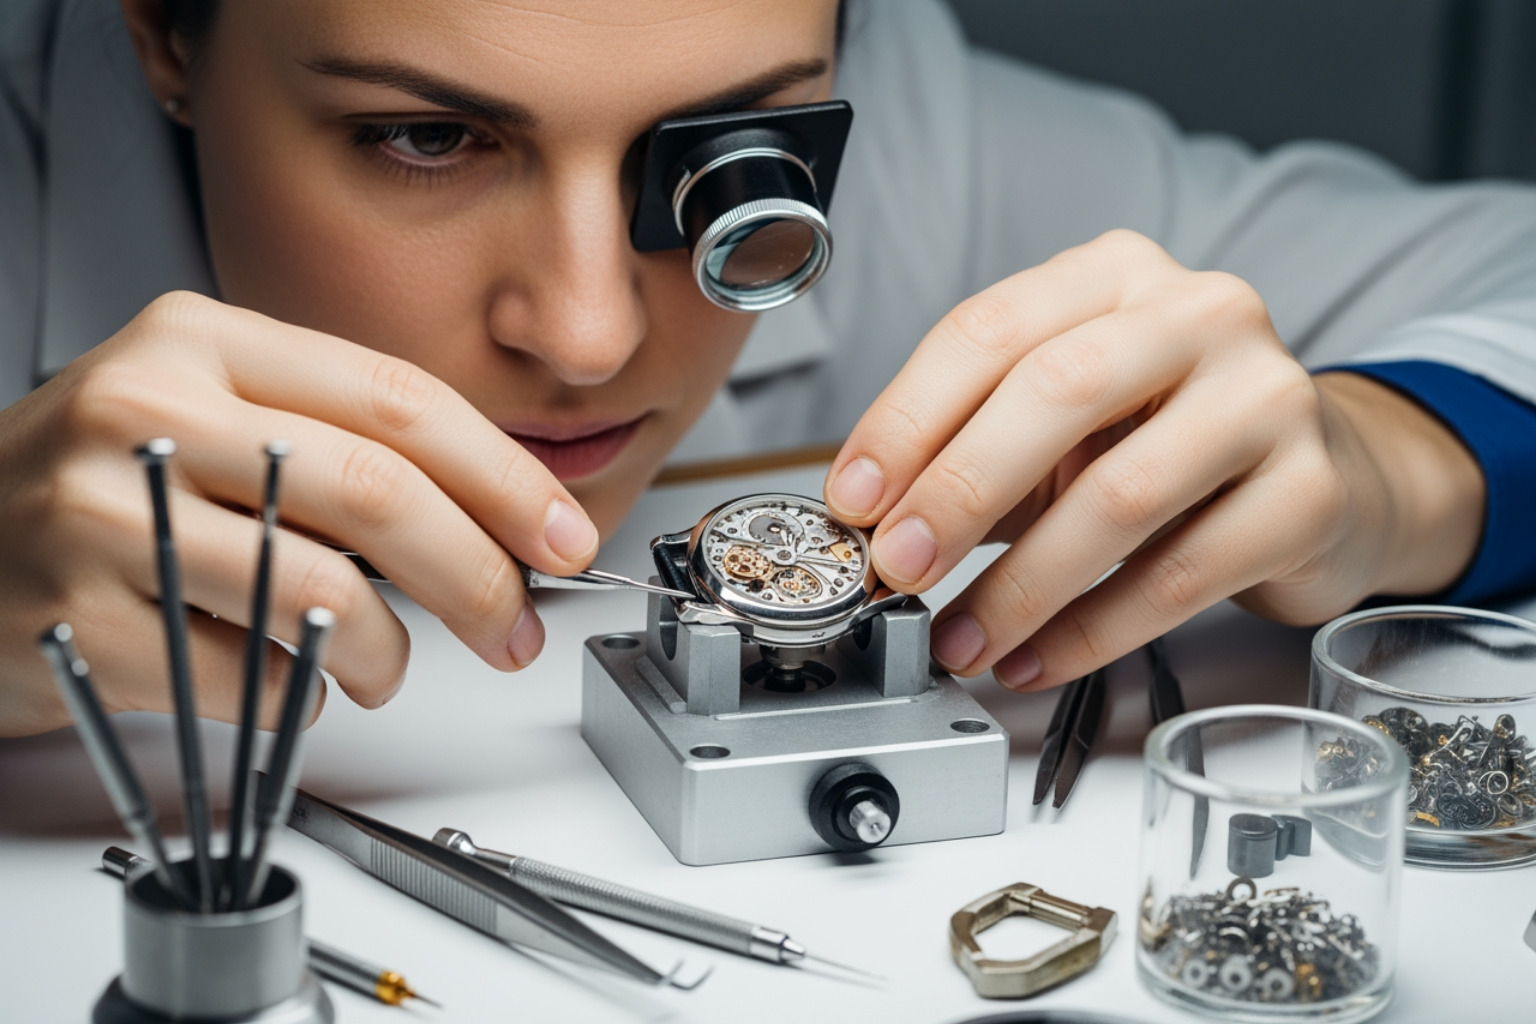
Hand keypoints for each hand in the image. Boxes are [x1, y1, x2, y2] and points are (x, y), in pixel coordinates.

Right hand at [0, 292, 596, 735]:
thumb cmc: (102, 485)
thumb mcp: (217, 418)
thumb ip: (340, 447)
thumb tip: (497, 518)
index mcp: (205, 340)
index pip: (400, 400)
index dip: (503, 476)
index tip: (562, 533)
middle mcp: (149, 406)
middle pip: (376, 491)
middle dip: (476, 574)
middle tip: (513, 625)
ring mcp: (103, 511)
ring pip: (318, 593)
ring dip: (383, 653)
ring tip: (380, 666)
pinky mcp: (79, 616)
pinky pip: (244, 675)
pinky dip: (291, 695)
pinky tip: (274, 677)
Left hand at [824, 230, 1484, 690]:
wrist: (1324, 479)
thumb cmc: (1163, 441)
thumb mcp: (1061, 423)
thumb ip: (973, 448)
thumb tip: (873, 523)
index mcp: (1115, 276)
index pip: (988, 331)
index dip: (906, 420)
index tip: (853, 500)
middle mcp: (1199, 315)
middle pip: (1055, 393)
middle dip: (958, 491)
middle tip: (898, 568)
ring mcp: (1267, 397)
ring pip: (1119, 495)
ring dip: (1018, 585)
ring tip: (960, 639)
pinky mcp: (1308, 492)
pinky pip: (1179, 576)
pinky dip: (1091, 631)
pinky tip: (1035, 658)